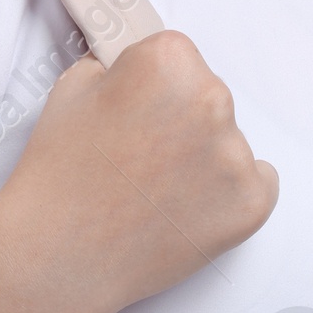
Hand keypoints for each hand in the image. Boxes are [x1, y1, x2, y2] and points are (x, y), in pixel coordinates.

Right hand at [0, 29, 278, 312]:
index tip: (133, 111)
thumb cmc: (59, 178)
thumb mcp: (72, 88)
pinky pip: (256, 184)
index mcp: (169, 60)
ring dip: (200, 159)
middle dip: (178, 121)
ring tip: (152, 189)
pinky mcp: (250, 203)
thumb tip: (137, 70)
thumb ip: (118, 69)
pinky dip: (225, 195)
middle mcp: (211, 99)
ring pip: (227, 143)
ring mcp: (235, 155)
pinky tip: (183, 208)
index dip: (150, 87)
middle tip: (138, 155)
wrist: (57, 255)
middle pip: (206, 97)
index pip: (177, 57)